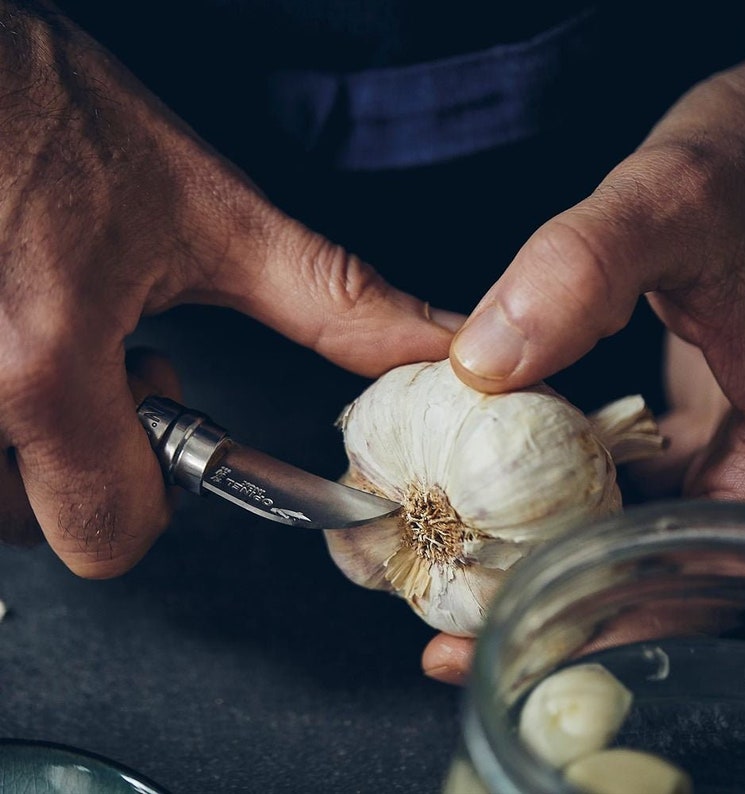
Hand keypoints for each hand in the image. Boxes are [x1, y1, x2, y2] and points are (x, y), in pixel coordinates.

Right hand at [0, 1, 454, 575]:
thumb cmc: (57, 114)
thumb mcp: (211, 213)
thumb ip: (329, 301)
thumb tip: (430, 346)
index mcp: (42, 370)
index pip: (108, 538)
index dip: (157, 499)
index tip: (172, 429)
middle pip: (46, 521)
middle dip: (96, 460)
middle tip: (113, 368)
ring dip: (42, 434)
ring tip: (61, 341)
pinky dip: (0, 406)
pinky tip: (18, 329)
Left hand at [425, 20, 744, 685]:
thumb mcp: (676, 200)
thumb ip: (584, 271)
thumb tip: (485, 363)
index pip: (693, 573)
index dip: (601, 625)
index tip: (504, 645)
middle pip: (658, 573)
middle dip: (561, 610)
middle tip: (456, 629)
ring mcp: (730, 443)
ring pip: (640, 531)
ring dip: (555, 555)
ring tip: (463, 574)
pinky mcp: (700, 420)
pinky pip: (629, 481)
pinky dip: (567, 494)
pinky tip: (504, 493)